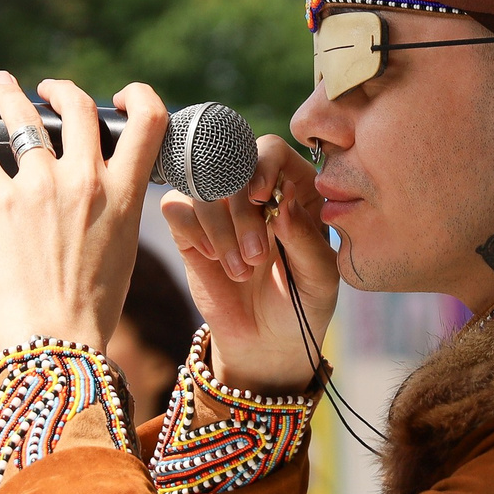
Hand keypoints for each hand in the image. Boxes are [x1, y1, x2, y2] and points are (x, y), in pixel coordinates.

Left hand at [0, 73, 166, 354]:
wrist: (56, 343)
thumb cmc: (89, 311)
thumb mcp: (121, 252)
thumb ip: (113, 212)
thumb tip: (98, 196)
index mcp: (123, 195)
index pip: (148, 122)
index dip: (137, 96)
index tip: (117, 97)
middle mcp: (85, 182)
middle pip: (77, 107)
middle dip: (60, 89)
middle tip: (46, 88)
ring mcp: (41, 188)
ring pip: (22, 119)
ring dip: (9, 96)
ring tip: (1, 85)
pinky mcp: (1, 204)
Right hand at [162, 138, 339, 393]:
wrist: (266, 343)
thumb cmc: (302, 306)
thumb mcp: (317, 280)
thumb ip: (306, 242)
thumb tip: (285, 205)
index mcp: (295, 188)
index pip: (270, 150)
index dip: (261, 165)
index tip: (262, 198)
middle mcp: (254, 190)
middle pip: (231, 165)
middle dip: (241, 211)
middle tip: (256, 257)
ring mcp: (220, 208)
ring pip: (202, 187)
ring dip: (220, 230)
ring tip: (241, 271)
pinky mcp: (190, 229)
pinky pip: (176, 207)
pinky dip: (193, 232)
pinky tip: (212, 260)